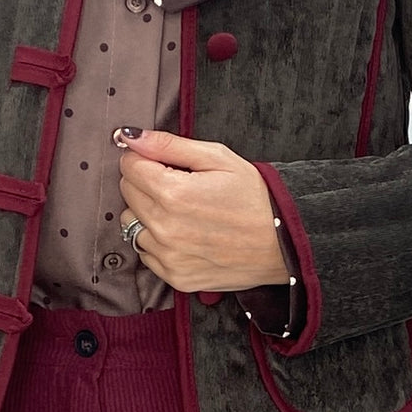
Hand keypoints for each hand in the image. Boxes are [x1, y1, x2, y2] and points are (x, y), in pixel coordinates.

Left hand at [115, 127, 286, 292]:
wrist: (283, 243)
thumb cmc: (255, 197)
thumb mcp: (218, 158)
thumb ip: (169, 145)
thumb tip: (130, 136)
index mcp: (174, 194)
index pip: (129, 166)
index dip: (146, 158)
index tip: (165, 162)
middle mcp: (165, 228)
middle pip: (127, 193)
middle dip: (147, 182)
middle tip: (180, 184)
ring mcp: (169, 256)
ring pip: (131, 224)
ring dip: (148, 213)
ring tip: (183, 211)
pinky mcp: (175, 276)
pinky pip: (145, 252)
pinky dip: (158, 241)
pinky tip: (185, 233)